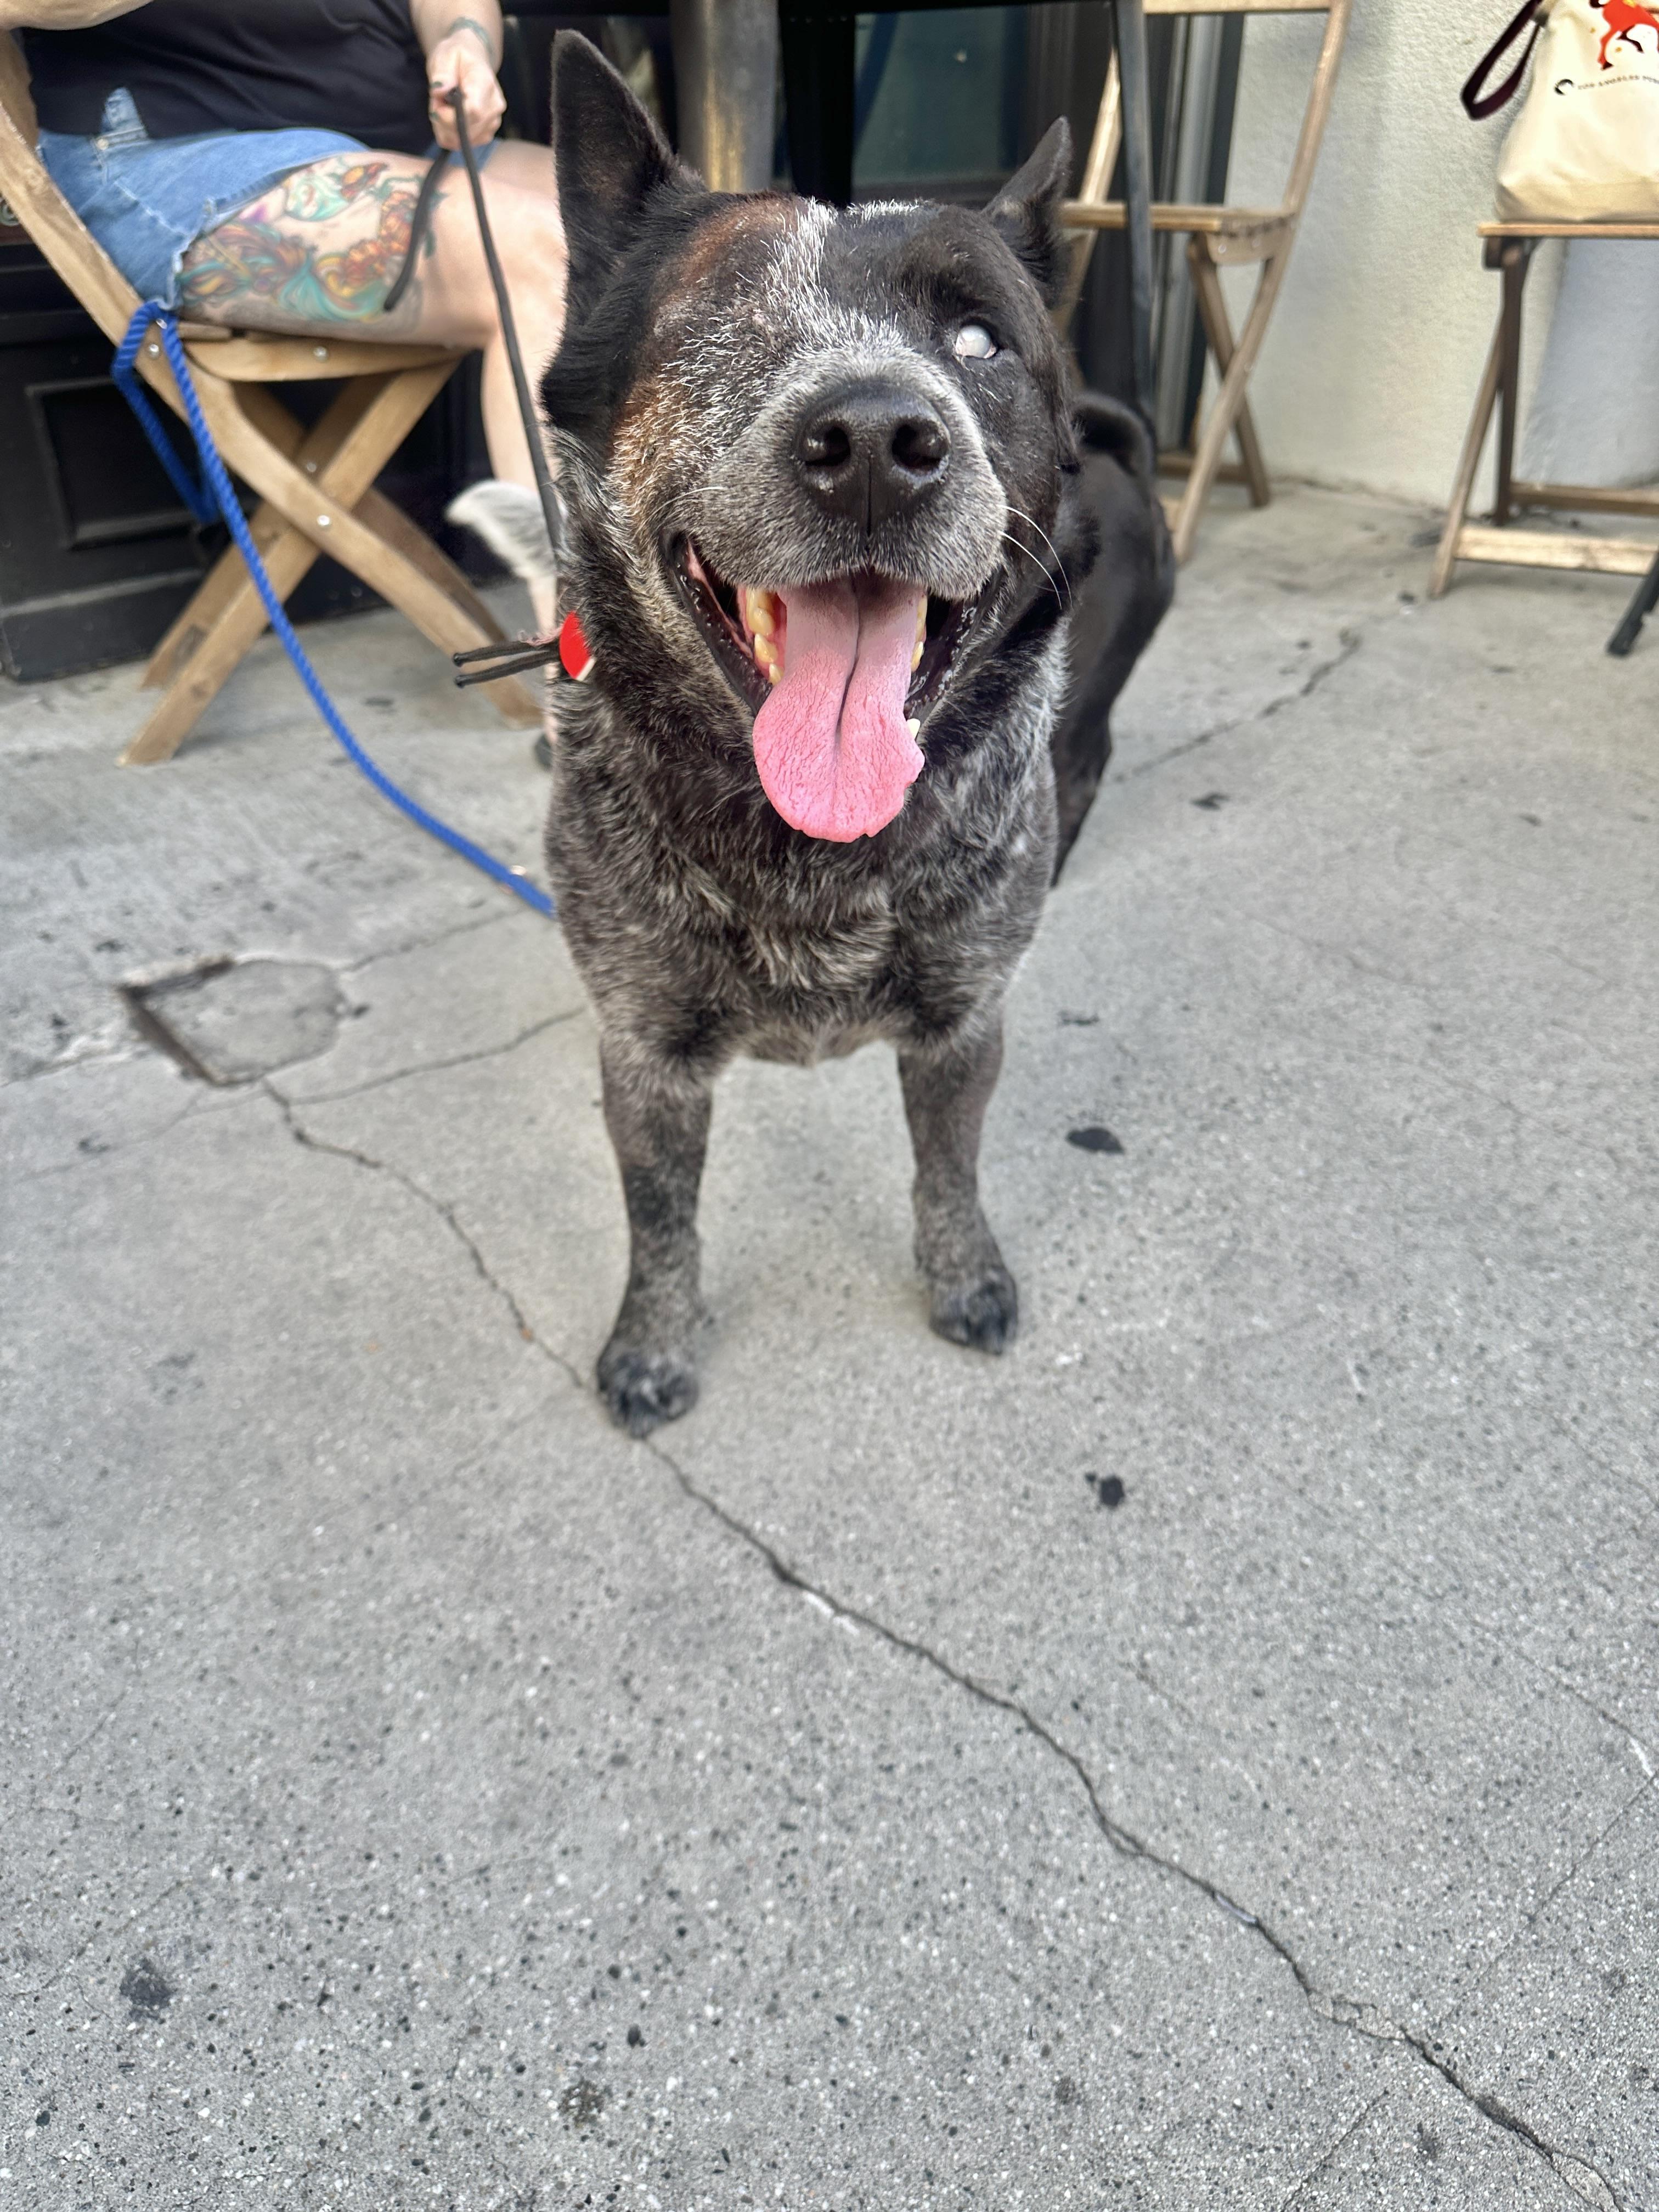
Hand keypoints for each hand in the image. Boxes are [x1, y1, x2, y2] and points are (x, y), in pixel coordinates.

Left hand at [426, 27, 504, 151]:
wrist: (471, 60)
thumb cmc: (458, 56)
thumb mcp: (445, 55)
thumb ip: (442, 72)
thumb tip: (439, 90)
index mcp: (486, 84)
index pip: (473, 111)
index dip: (450, 116)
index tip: (437, 104)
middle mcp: (494, 107)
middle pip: (466, 130)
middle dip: (443, 119)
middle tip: (437, 99)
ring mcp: (491, 123)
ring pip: (461, 140)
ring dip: (443, 126)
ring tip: (443, 105)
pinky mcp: (484, 134)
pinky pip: (459, 143)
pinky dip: (448, 133)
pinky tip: (448, 116)